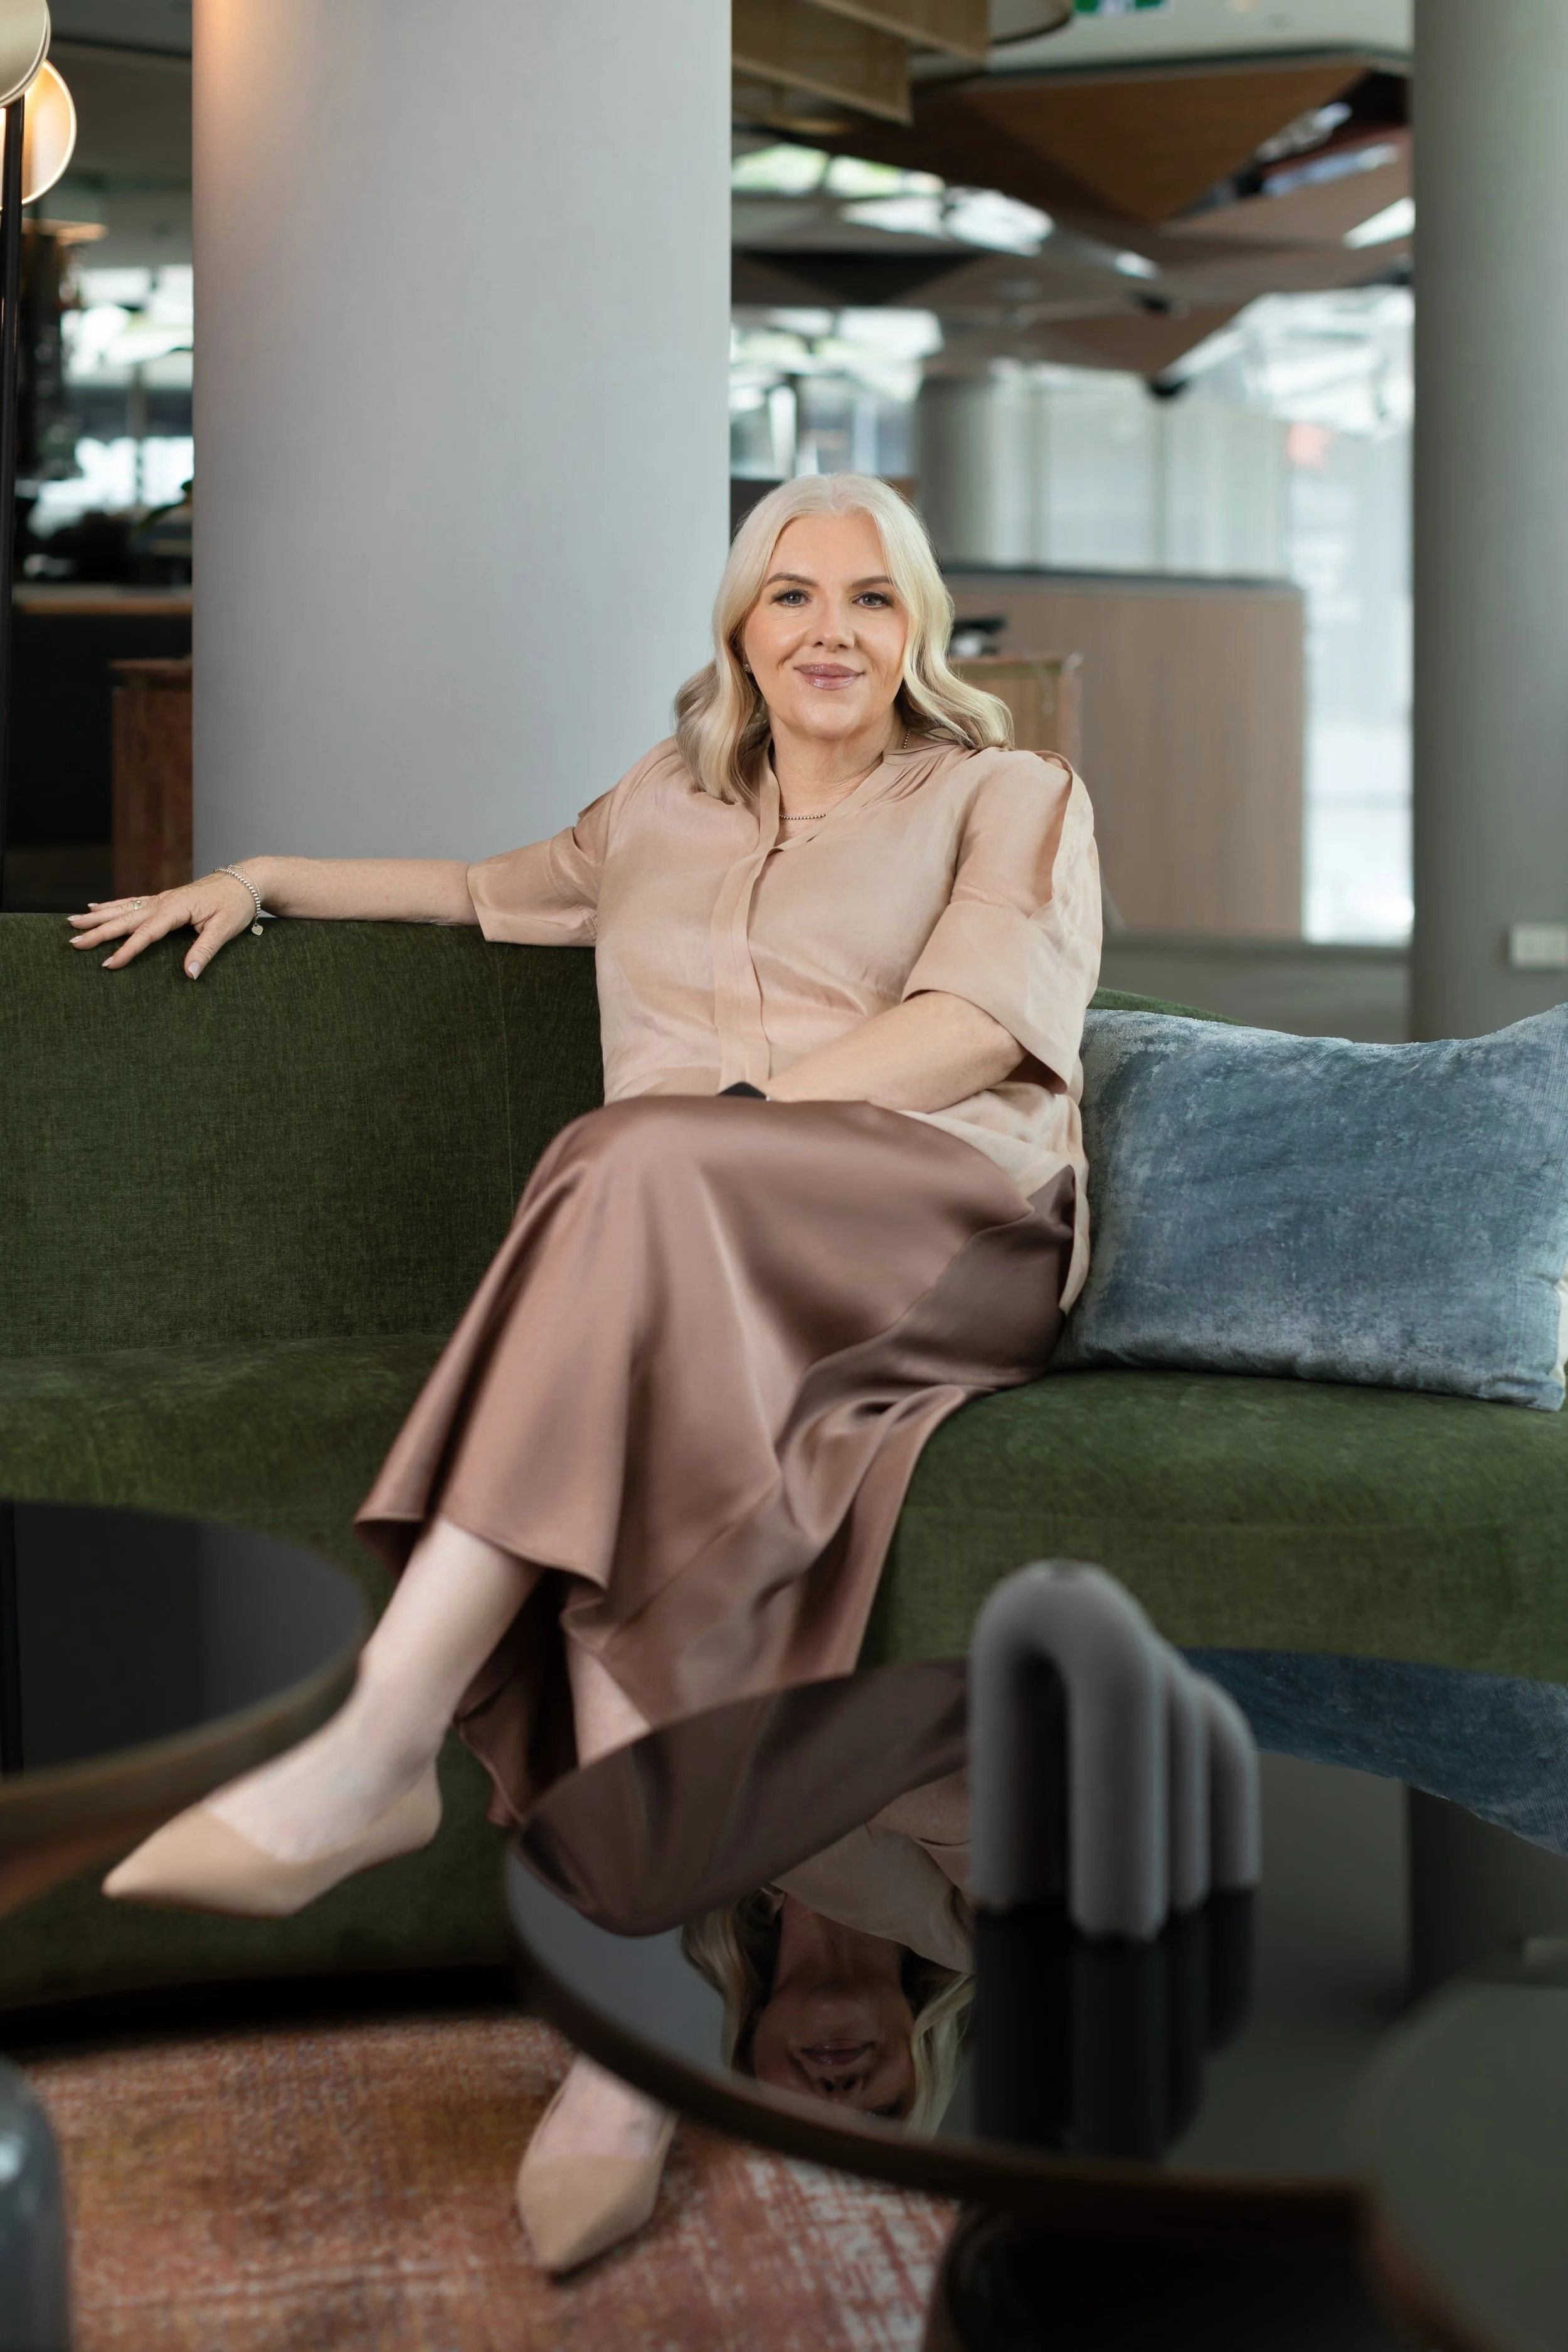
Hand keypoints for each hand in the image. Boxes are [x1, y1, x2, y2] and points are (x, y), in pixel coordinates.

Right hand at [67, 871, 262, 976]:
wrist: (245, 881)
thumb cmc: (236, 905)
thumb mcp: (224, 930)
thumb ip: (204, 952)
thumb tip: (189, 975)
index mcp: (176, 909)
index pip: (146, 933)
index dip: (127, 950)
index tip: (108, 964)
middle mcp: (164, 902)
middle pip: (125, 919)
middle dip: (98, 932)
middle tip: (74, 943)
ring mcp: (162, 899)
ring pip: (123, 908)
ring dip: (98, 917)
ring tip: (72, 923)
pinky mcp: (164, 899)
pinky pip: (131, 902)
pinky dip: (111, 905)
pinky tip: (95, 907)